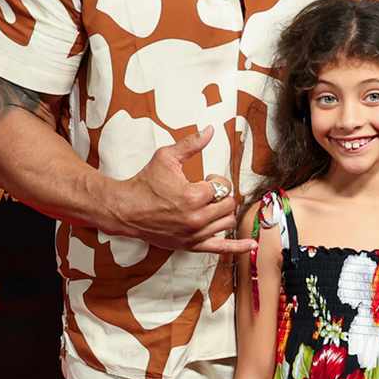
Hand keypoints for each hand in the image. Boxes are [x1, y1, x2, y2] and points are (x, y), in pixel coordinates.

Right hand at [103, 126, 255, 254]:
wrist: (126, 209)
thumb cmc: (144, 183)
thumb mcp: (166, 157)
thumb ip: (191, 144)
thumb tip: (210, 130)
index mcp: (193, 196)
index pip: (222, 186)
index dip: (216, 179)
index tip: (204, 178)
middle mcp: (196, 218)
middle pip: (228, 204)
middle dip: (221, 194)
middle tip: (207, 191)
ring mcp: (194, 234)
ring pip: (227, 222)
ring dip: (223, 211)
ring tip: (210, 205)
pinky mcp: (190, 245)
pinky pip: (221, 248)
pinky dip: (238, 247)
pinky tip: (252, 245)